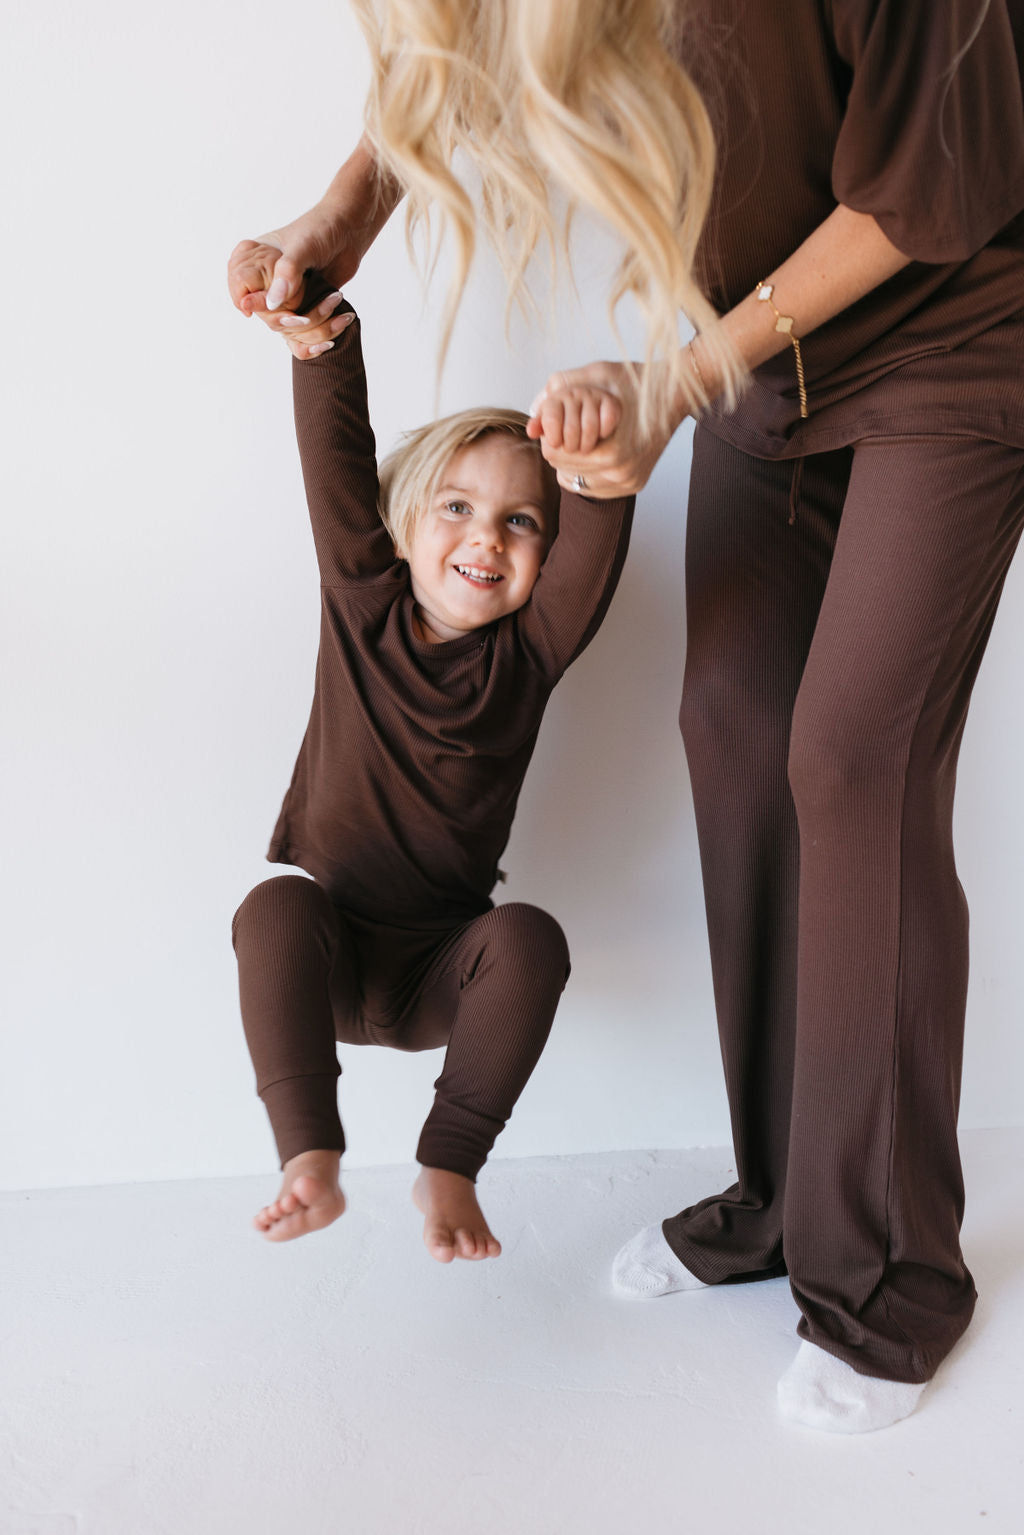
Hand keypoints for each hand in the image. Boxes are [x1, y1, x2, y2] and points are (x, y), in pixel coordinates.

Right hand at [227, 240, 355, 357]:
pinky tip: (338, 320)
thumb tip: (272, 304)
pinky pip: (301, 336)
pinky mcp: (302, 309)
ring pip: (287, 329)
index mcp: (252, 260)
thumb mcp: (302, 247)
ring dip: (315, 325)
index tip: (276, 307)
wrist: (348, 232)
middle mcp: (264, 281)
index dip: (255, 303)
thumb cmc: (320, 229)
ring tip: (335, 298)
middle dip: (291, 320)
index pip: (239, 290)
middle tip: (309, 313)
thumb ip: (286, 274)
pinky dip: (319, 338)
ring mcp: (283, 297)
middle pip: (266, 317)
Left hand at [527, 361, 688, 497]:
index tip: (558, 422)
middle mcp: (621, 475)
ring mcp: (629, 482)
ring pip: (578, 481)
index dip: (551, 436)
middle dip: (562, 449)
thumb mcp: (597, 374)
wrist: (676, 394)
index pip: (555, 455)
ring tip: (583, 438)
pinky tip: (595, 451)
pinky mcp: (635, 484)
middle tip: (569, 428)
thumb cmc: (636, 380)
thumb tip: (532, 423)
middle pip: (564, 470)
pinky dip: (589, 471)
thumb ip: (560, 391)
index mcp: (611, 453)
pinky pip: (595, 486)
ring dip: (574, 462)